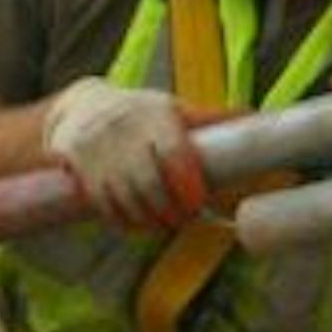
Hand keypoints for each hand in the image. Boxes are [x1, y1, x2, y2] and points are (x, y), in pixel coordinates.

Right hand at [41, 79, 205, 229]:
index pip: (173, 152)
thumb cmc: (140, 113)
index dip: (187, 183)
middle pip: (148, 181)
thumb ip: (207, 118)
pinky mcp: (79, 166)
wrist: (82, 106)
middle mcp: (123, 130)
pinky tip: (136, 225)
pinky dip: (122, 220)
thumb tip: (252, 116)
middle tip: (182, 220)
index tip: (198, 202)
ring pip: (125, 196)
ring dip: (147, 219)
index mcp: (153, 115)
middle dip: (168, 209)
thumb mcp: (171, 107)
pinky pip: (103, 202)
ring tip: (161, 226)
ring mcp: (98, 149)